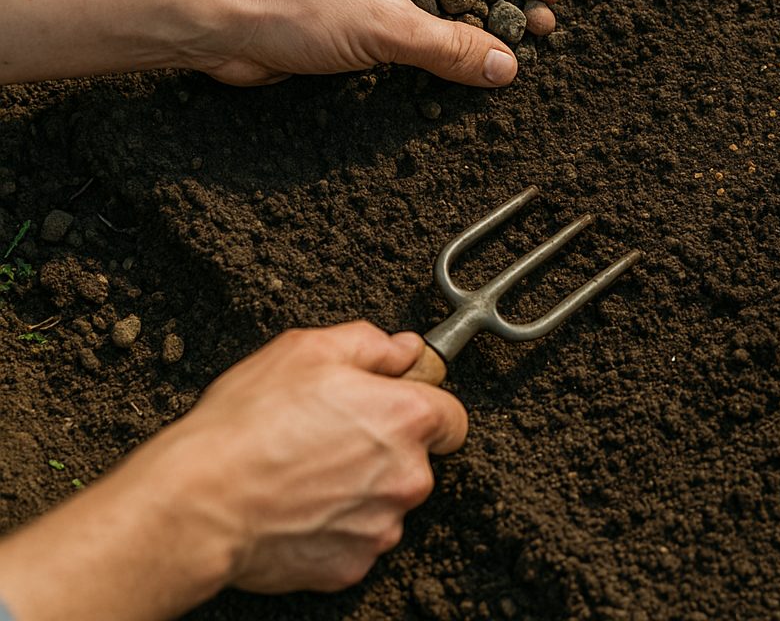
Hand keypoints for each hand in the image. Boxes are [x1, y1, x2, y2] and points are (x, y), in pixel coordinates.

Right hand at [170, 322, 469, 592]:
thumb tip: (402, 349)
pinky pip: (355, 540)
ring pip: (385, 503)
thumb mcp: (307, 351)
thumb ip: (369, 344)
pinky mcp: (352, 565)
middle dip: (383, 450)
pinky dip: (333, 528)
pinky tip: (296, 508)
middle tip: (329, 438)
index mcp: (406, 419)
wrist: (198, 502)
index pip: (452, 417)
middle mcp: (408, 476)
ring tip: (304, 473)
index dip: (423, 408)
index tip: (396, 407)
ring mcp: (381, 526)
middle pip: (416, 461)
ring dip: (359, 490)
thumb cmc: (247, 425)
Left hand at [199, 0, 561, 86]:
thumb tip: (506, 66)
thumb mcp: (386, 28)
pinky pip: (412, 7)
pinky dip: (438, 32)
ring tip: (502, 50)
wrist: (216, 22)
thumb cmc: (291, 4)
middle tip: (534, 31)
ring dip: (471, 17)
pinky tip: (455, 59)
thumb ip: (452, 48)